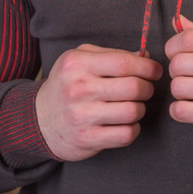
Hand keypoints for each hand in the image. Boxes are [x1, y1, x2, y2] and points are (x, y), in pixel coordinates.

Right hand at [35, 44, 162, 160]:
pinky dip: (133, 128)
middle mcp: (78, 89)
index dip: (147, 67)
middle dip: (147, 88)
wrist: (38, 120)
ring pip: (133, 111)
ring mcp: (82, 116)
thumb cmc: (66, 85)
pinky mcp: (86, 139)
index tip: (155, 71)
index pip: (124, 63)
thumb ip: (112, 55)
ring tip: (133, 105)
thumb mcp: (80, 59)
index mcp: (77, 64)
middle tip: (145, 89)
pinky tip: (126, 123)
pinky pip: (126, 134)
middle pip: (133, 87)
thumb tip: (145, 57)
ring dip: (140, 109)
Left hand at [165, 15, 192, 144]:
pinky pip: (180, 110)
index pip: (186, 38)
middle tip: (188, 75)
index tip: (176, 53)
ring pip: (177, 87)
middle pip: (177, 63)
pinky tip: (192, 107)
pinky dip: (180, 111)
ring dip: (180, 91)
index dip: (173, 46)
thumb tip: (177, 21)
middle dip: (177, 70)